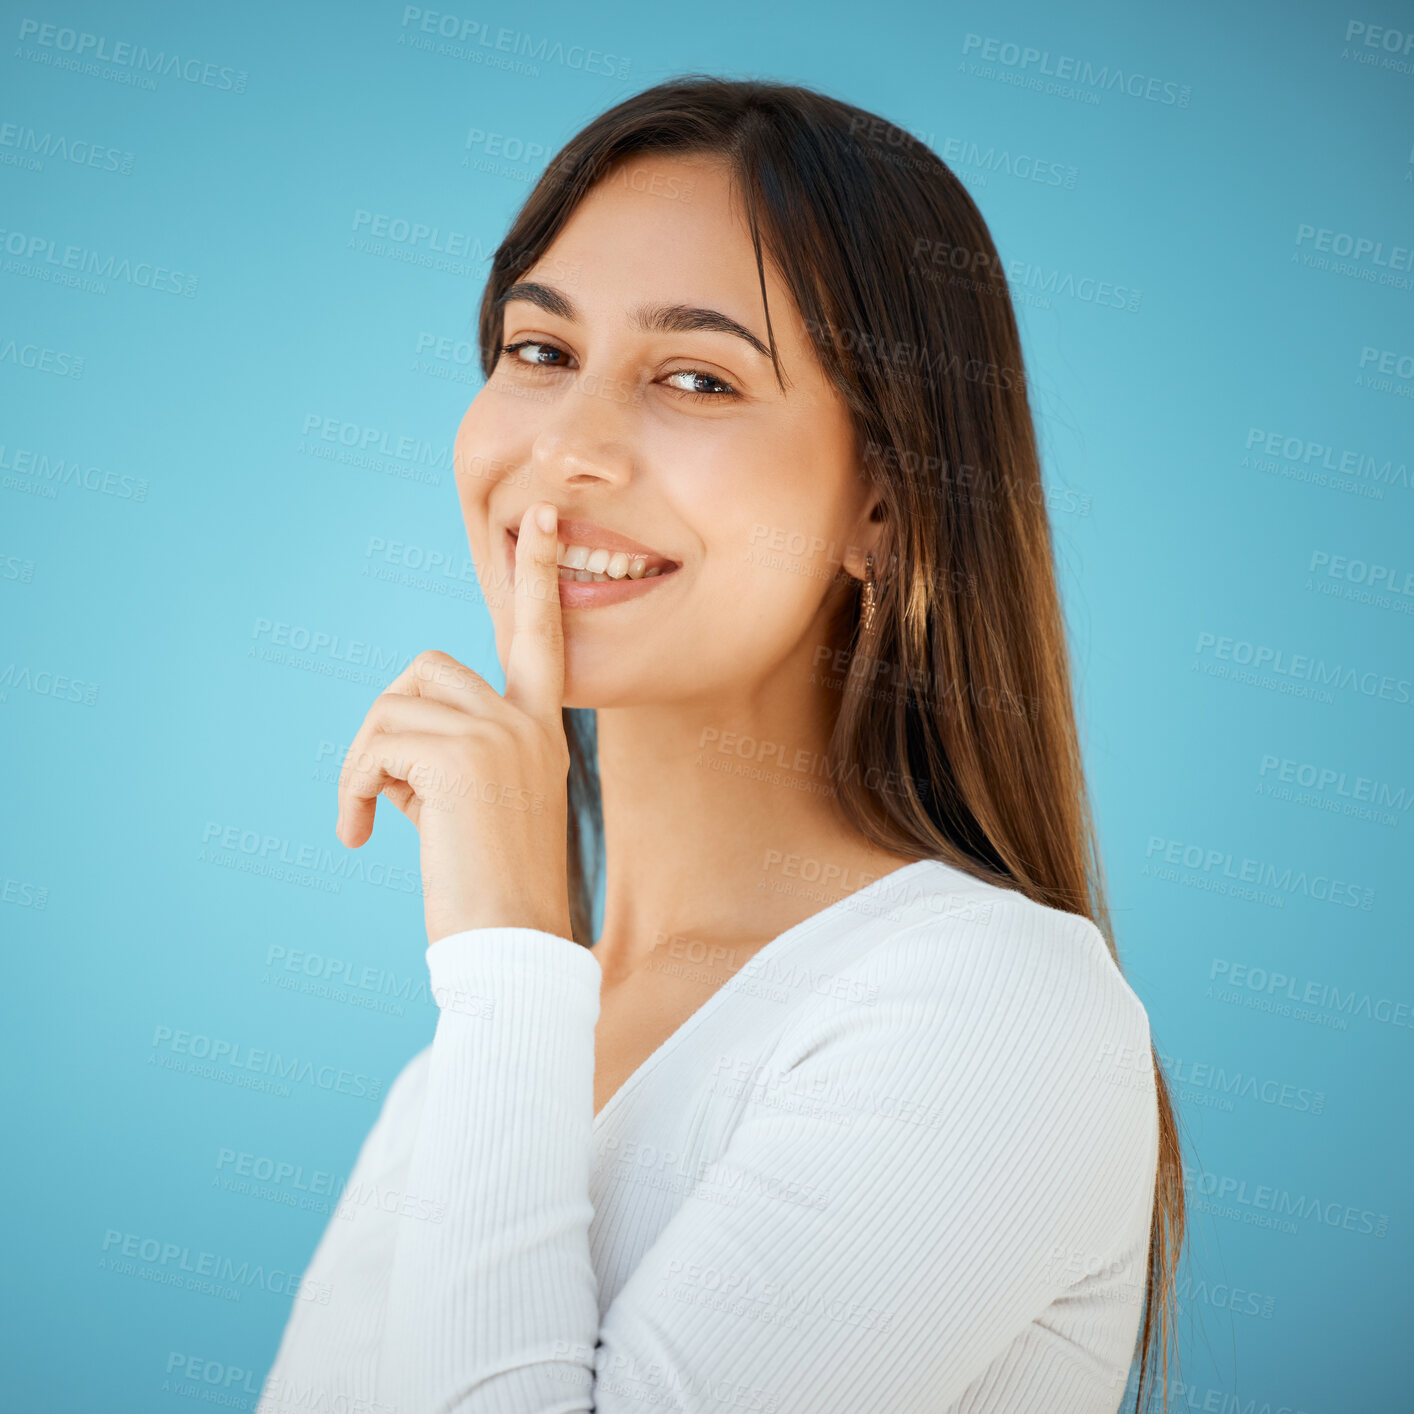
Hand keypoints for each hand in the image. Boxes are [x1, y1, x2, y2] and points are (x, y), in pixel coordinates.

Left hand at [335, 502, 572, 946]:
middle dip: (388, 720)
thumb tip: (396, 738)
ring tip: (372, 819)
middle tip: (380, 790)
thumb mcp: (486, 808)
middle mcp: (526, 721)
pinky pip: (376, 742)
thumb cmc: (495, 893)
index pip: (541, 637)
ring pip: (392, 705)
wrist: (514, 948)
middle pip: (426, 668)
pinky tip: (359, 834)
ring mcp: (499, 734)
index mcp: (541, 729)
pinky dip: (353, 787)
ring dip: (365, 763)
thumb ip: (458, 755)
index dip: (539, 576)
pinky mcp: (460, 756)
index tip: (542, 521)